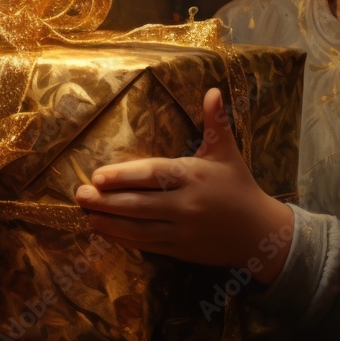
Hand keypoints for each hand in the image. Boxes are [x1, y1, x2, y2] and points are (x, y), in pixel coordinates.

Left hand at [74, 88, 294, 283]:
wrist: (259, 233)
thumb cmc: (239, 186)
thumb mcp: (227, 153)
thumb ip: (215, 122)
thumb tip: (212, 90)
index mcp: (194, 176)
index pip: (153, 175)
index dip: (124, 176)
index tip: (97, 176)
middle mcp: (185, 205)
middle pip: (139, 204)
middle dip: (107, 201)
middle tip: (80, 194)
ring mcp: (181, 230)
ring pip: (138, 227)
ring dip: (109, 222)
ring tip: (86, 213)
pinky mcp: (179, 249)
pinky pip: (146, 244)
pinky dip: (123, 239)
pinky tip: (104, 231)